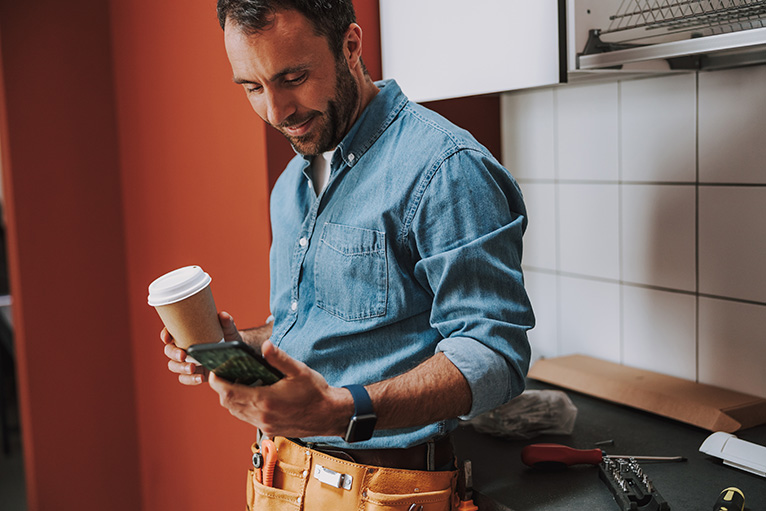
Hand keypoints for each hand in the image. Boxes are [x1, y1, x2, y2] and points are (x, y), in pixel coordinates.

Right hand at [161, 310, 241, 385]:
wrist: (236, 356)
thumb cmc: (229, 338)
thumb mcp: (229, 330)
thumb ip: (227, 323)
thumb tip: (223, 315)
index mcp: (187, 334)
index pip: (171, 332)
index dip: (165, 334)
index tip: (167, 338)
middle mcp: (184, 347)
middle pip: (169, 351)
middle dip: (173, 353)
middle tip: (183, 355)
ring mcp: (187, 362)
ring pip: (174, 366)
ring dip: (181, 368)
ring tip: (192, 368)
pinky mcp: (193, 374)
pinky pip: (185, 378)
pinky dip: (190, 379)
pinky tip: (200, 378)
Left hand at [208, 340, 351, 437]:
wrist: (329, 415)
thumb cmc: (316, 393)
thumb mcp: (299, 370)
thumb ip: (279, 358)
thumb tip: (266, 345)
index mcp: (265, 400)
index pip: (228, 392)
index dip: (217, 381)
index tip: (214, 370)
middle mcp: (261, 415)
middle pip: (228, 403)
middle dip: (221, 388)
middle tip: (224, 373)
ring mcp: (264, 424)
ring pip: (236, 412)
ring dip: (231, 398)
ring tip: (237, 382)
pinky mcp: (269, 429)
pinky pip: (247, 418)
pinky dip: (243, 406)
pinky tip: (252, 395)